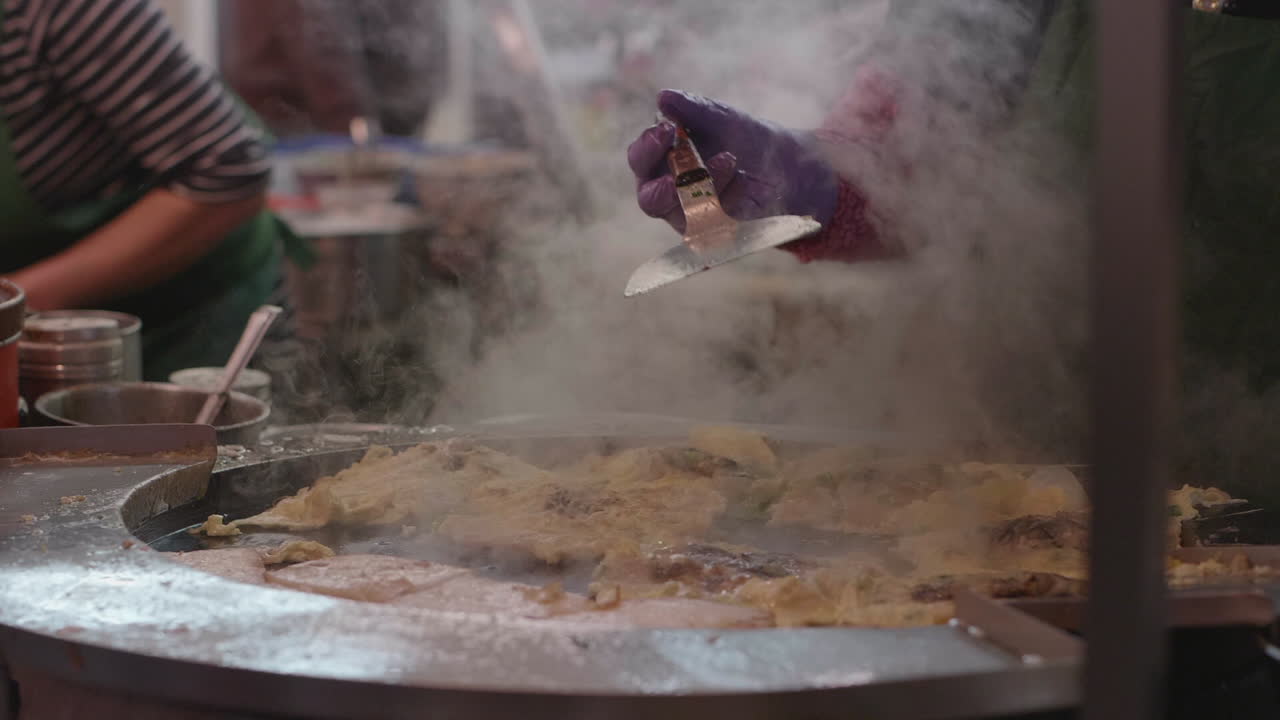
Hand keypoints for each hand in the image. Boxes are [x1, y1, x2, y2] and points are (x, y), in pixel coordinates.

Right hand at [627, 89, 839, 234]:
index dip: (647, 147)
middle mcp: (668, 193)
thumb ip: (692, 109)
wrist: (785, 165)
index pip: (640, 159)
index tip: (666, 129)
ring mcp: (691, 216)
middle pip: (650, 199)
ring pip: (683, 212)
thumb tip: (664, 97)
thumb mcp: (720, 118)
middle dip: (663, 187)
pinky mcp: (716, 232)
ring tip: (730, 159)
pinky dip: (729, 197)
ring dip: (705, 184)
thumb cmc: (744, 138)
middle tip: (680, 173)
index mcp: (661, 162)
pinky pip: (713, 221)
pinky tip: (744, 180)